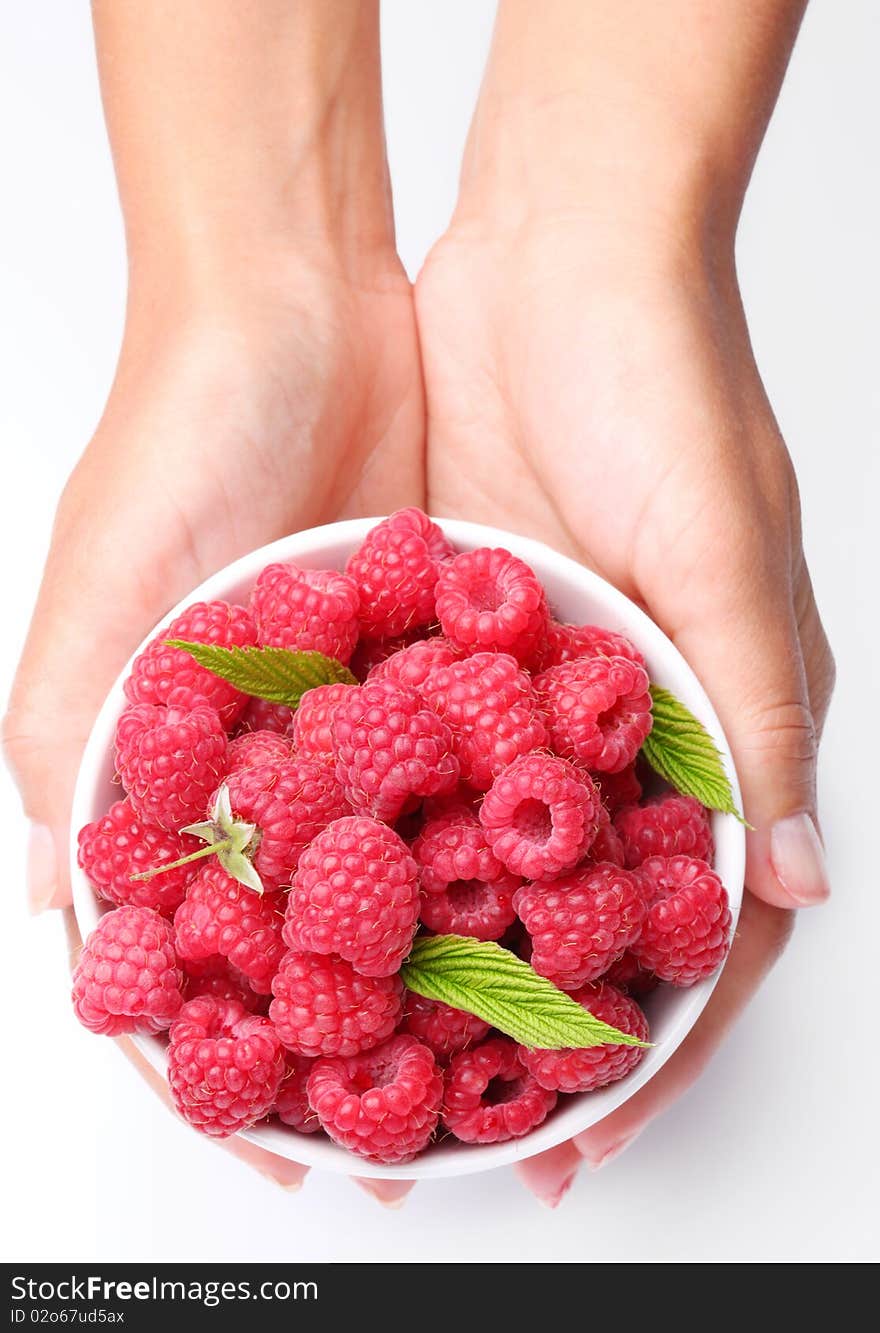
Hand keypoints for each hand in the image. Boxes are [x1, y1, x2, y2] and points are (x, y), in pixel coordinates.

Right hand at [4, 0, 420, 1203]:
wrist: (294, 297)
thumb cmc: (175, 431)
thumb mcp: (102, 587)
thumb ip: (79, 739)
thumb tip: (57, 900)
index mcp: (172, 751)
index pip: (196, 935)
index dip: (235, 1043)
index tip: (291, 1144)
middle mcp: (268, 743)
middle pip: (314, 917)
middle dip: (361, 1021)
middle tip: (426, 1111)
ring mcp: (359, 702)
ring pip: (405, 851)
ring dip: (444, 937)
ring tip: (501, 1031)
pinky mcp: (434, 646)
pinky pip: (478, 755)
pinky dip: (504, 821)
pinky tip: (548, 883)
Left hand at [416, 208, 832, 1201]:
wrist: (557, 249)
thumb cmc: (667, 380)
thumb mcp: (721, 549)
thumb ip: (752, 715)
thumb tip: (801, 881)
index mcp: (719, 710)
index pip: (704, 915)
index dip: (658, 1030)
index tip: (590, 1126)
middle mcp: (628, 715)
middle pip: (591, 904)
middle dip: (541, 1016)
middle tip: (475, 1116)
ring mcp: (539, 682)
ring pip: (501, 845)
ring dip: (459, 942)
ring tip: (393, 1037)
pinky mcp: (460, 630)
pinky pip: (423, 755)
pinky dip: (392, 829)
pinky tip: (338, 894)